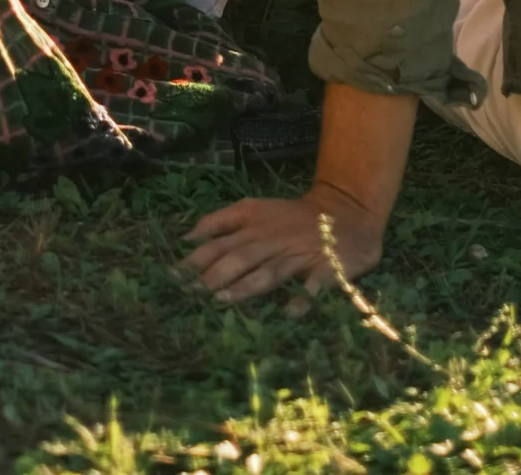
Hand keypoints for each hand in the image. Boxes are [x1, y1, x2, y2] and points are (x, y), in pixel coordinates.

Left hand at [186, 191, 383, 303]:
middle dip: (214, 275)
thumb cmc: (292, 216)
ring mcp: (298, 255)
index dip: (197, 258)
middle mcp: (273, 239)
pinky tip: (290, 313)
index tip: (173, 277)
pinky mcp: (326, 268)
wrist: (347, 212)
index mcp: (255, 224)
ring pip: (269, 271)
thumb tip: (188, 236)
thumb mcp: (255, 207)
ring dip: (247, 286)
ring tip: (225, 301)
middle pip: (240, 257)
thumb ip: (222, 220)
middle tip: (191, 295)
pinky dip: (302, 299)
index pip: (220, 241)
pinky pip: (313, 286)